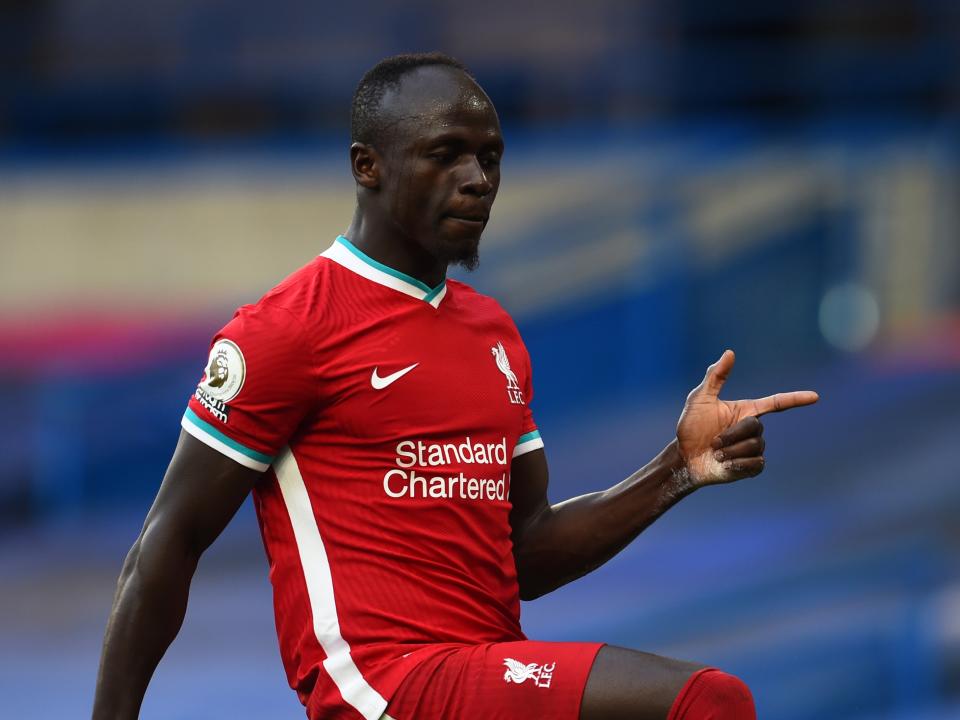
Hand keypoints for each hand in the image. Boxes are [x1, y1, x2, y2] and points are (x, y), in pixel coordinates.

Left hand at [676, 350, 817, 485]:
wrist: (685, 458)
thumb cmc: (690, 427)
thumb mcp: (699, 399)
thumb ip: (715, 377)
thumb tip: (729, 352)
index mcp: (746, 411)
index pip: (776, 403)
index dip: (795, 399)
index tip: (815, 397)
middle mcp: (753, 428)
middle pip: (755, 427)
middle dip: (731, 434)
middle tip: (713, 441)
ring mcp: (754, 448)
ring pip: (755, 446)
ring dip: (730, 450)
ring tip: (716, 454)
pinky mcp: (752, 467)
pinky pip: (755, 464)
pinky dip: (736, 464)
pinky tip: (725, 465)